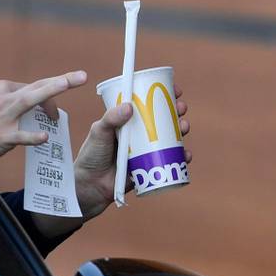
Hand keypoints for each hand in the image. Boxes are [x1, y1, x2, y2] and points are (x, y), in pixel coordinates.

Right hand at [0, 71, 86, 166]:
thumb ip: (12, 101)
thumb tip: (36, 101)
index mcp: (2, 90)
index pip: (35, 86)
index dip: (53, 94)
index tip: (55, 112)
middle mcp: (3, 99)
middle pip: (37, 87)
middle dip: (62, 80)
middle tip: (83, 76)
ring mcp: (2, 117)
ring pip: (29, 100)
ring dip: (50, 93)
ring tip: (66, 85)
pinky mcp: (1, 137)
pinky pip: (20, 136)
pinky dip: (33, 136)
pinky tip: (45, 137)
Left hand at [73, 84, 191, 219]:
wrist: (90, 186)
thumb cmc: (91, 155)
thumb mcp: (98, 132)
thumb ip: (110, 118)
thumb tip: (129, 106)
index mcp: (128, 121)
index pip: (147, 102)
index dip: (163, 95)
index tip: (174, 89)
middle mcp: (139, 133)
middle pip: (163, 118)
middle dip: (177, 111)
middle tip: (181, 108)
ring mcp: (146, 150)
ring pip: (170, 137)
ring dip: (182, 130)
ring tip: (184, 128)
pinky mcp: (150, 166)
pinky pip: (170, 160)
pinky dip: (181, 157)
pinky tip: (185, 154)